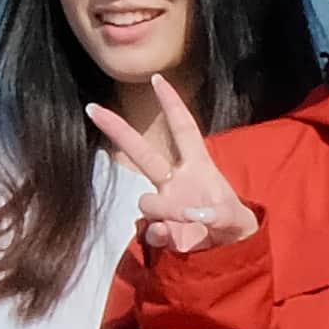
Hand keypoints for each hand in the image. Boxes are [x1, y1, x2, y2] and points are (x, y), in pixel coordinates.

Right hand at [90, 76, 256, 251]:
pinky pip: (150, 230)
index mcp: (198, 168)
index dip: (171, 105)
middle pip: (143, 153)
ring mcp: (164, 204)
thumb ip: (218, 214)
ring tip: (185, 222)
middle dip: (118, 131)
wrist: (228, 251)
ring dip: (161, 211)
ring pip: (146, 201)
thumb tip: (190, 212)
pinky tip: (174, 238)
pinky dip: (160, 234)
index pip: (183, 130)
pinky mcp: (159, 229)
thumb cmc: (231, 222)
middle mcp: (175, 182)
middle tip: (92, 108)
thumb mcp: (235, 217)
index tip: (157, 78)